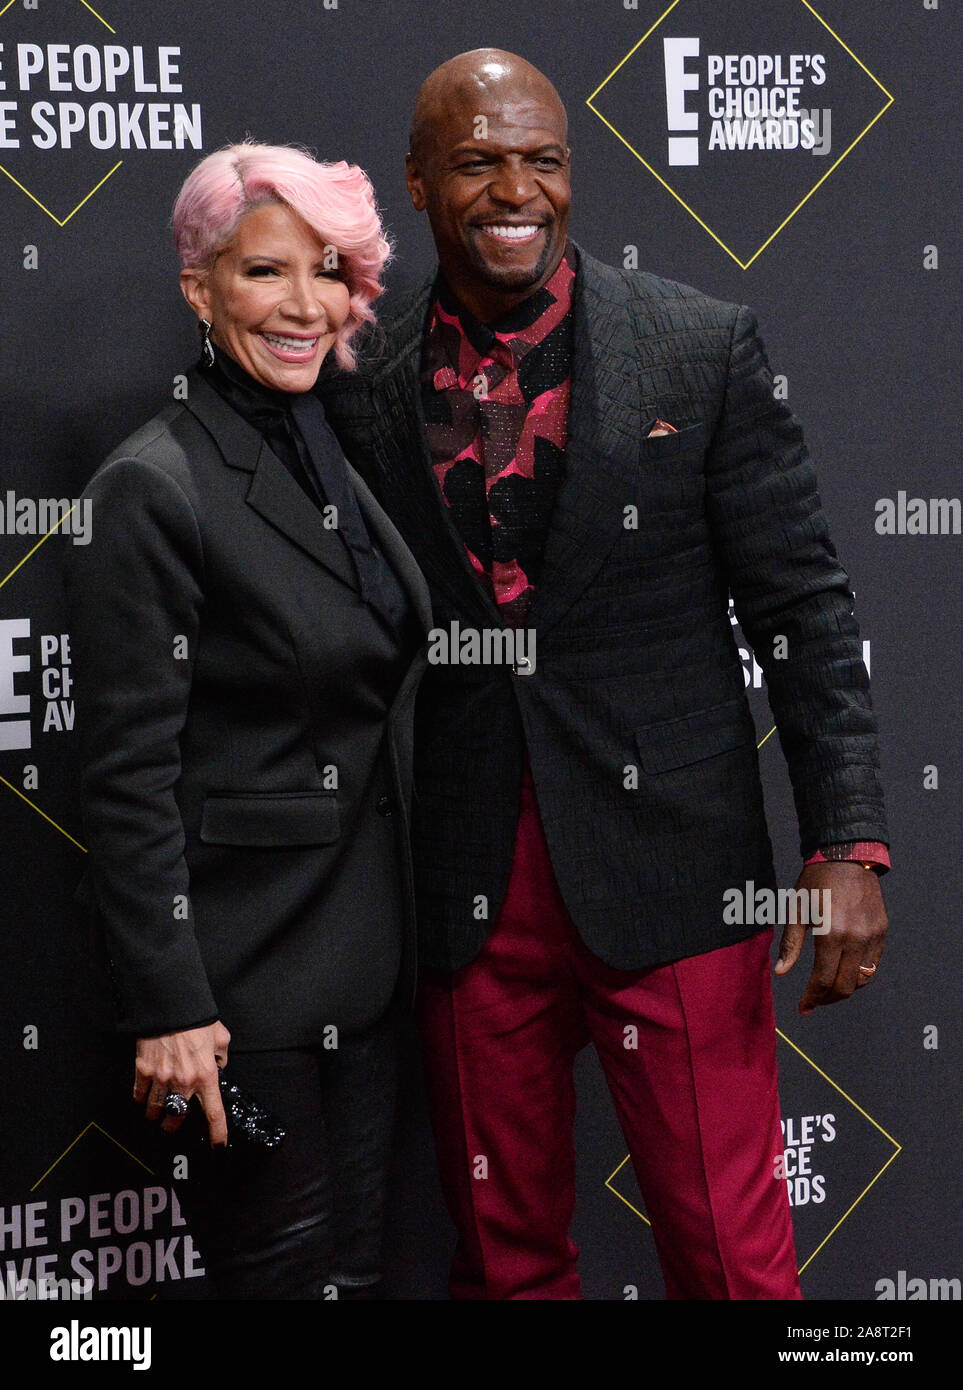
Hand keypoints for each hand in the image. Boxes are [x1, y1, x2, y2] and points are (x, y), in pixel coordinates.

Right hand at [133, 1021, 230, 1146]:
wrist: (170, 1007)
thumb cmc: (197, 1020)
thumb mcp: (220, 1037)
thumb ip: (221, 1055)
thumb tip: (218, 1065)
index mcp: (206, 1076)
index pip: (214, 1112)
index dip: (217, 1133)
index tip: (218, 1146)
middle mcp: (184, 1083)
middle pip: (177, 1117)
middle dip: (173, 1125)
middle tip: (171, 1126)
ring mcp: (162, 1079)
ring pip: (156, 1109)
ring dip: (155, 1115)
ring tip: (154, 1116)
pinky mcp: (144, 1071)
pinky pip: (139, 1094)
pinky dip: (140, 1099)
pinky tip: (141, 1099)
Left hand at [774, 863, 886, 1013]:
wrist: (846, 857)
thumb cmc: (815, 883)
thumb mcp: (796, 911)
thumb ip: (790, 944)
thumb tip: (781, 972)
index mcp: (830, 935)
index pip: (823, 980)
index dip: (812, 998)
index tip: (803, 1008)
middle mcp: (855, 939)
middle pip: (845, 986)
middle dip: (828, 999)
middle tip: (814, 1001)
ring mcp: (872, 936)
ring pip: (862, 979)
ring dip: (845, 989)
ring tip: (828, 989)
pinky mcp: (882, 931)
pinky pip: (873, 964)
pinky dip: (860, 974)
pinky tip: (845, 972)